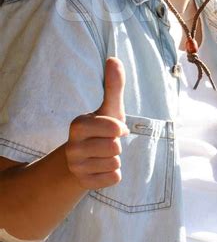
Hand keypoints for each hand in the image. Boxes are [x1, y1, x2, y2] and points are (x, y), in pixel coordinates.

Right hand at [65, 57, 128, 189]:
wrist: (83, 159)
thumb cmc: (101, 129)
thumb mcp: (109, 108)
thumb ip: (113, 85)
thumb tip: (113, 58)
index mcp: (78, 124)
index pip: (113, 128)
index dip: (119, 128)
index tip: (116, 128)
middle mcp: (72, 146)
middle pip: (115, 148)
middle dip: (117, 145)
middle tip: (107, 143)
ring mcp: (76, 166)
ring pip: (115, 163)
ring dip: (115, 159)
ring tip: (103, 154)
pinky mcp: (84, 183)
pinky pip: (113, 178)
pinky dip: (113, 173)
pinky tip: (102, 167)